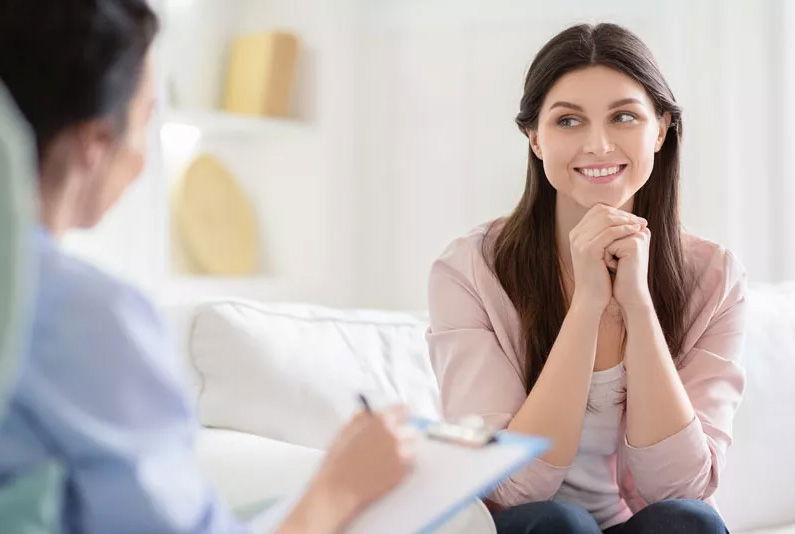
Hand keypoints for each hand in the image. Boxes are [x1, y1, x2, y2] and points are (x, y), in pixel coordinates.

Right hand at [307, 405, 416, 529]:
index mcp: (382, 421)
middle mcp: (395, 435)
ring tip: (384, 458)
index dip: (400, 415)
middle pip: (411, 429)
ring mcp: (401, 454)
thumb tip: (368, 413)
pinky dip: (402, 465)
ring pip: (411, 447)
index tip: (399, 419)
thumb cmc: (338, 463)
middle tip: (388, 442)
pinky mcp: (403, 472)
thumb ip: (362, 418)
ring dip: (404, 450)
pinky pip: (409, 464)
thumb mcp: (346, 431)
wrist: (339, 489)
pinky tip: (385, 468)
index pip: (404, 410)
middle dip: (402, 434)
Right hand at [569, 204, 646, 312]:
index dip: (617, 212)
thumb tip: (622, 221)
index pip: (597, 211)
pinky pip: (609, 232)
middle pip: (601, 212)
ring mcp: (580, 242)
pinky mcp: (588, 250)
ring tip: (641, 224)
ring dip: (627, 220)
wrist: (591, 298)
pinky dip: (625, 229)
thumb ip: (605, 237)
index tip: (633, 219)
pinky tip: (636, 231)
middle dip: (623, 214)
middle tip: (640, 220)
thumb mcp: (600, 254)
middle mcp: (576, 235)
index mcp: (577, 234)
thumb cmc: (599, 278)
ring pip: (606, 219)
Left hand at [606, 224, 652, 312]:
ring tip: (614, 266)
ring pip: (606, 236)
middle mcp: (639, 230)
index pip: (608, 224)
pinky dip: (607, 259)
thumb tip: (590, 221)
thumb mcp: (611, 252)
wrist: (629, 296)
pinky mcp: (634, 244)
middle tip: (612, 264)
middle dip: (602, 247)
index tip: (609, 258)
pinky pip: (608, 246)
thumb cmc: (618, 276)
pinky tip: (618, 269)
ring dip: (604, 253)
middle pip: (606, 228)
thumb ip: (607, 235)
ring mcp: (638, 236)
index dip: (600, 241)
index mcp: (635, 229)